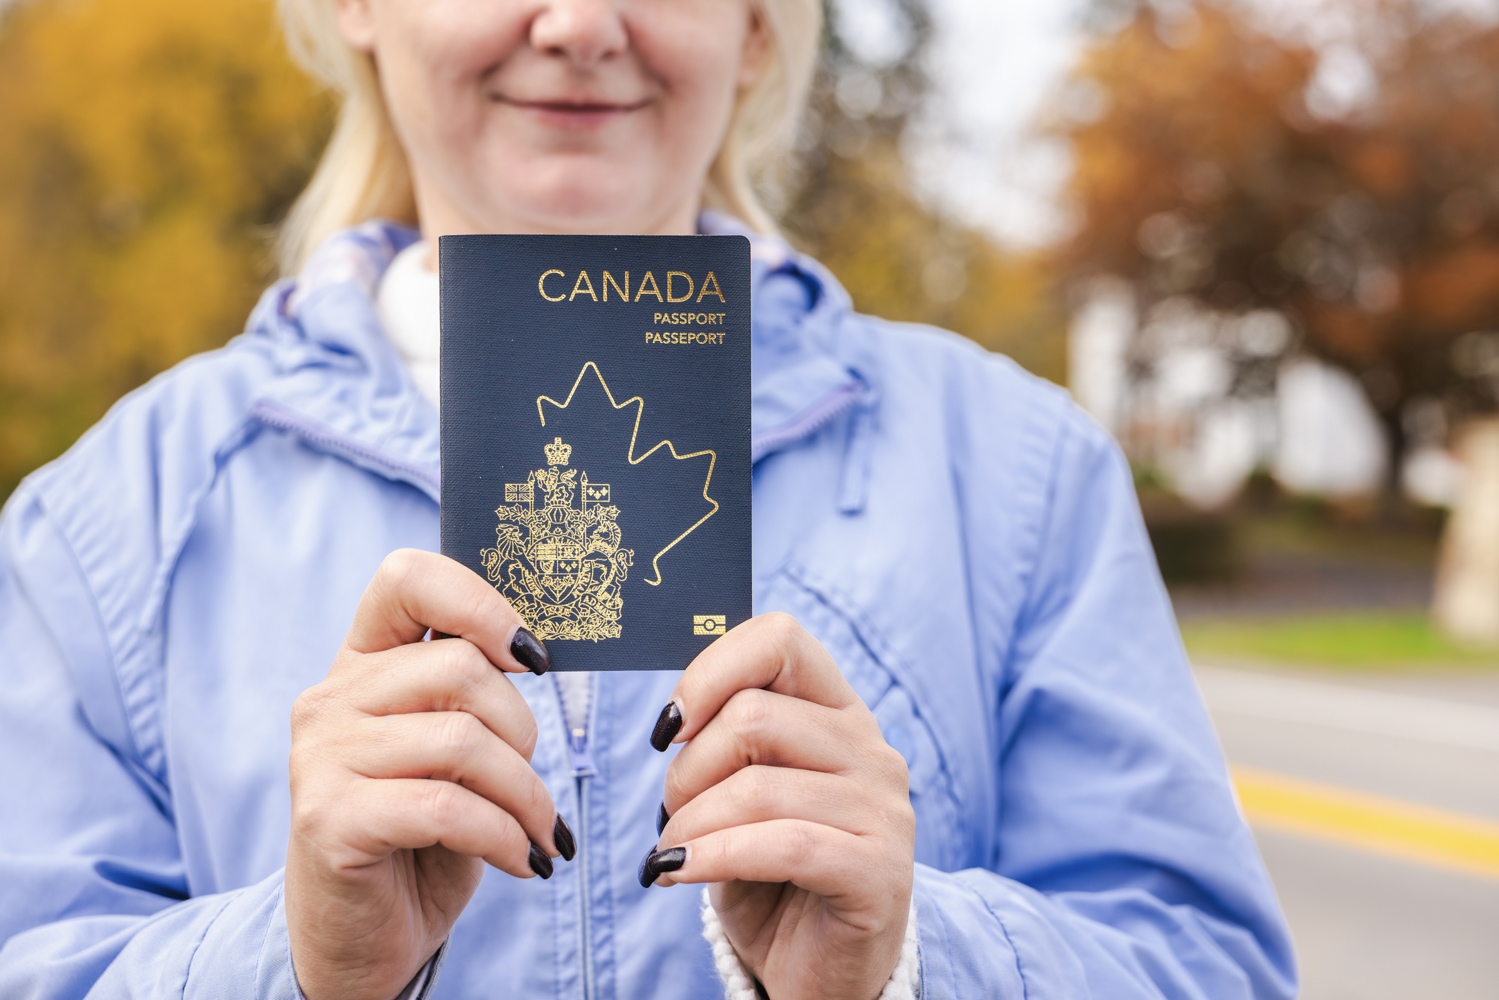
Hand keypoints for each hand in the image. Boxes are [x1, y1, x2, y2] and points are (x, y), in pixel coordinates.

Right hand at [285, 549, 570, 999]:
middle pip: (460, 668)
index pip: (407, 578)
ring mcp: (320, 756)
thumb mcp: (456, 752)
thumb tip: (537, 650)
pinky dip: (505, 836)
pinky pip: (447, 806)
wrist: (363, 938)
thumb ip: (475, 695)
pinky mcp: (328, 818)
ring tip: (540, 833)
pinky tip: (523, 861)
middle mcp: (330, 699)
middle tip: (534, 787)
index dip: (480, 602)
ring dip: (526, 796)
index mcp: (362, 663)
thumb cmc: (424, 836)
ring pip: (463, 741)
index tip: (532, 657)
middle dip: (523, 730)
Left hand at [644, 613, 915, 999]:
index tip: (668, 728)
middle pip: (755, 716)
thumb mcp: (741, 795)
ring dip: (691, 823)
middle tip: (671, 813)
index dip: (710, 672)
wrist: (820, 974)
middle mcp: (872, 750)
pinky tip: (676, 870)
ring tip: (670, 852)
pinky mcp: (880, 871)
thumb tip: (672, 720)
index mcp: (838, 713)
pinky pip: (782, 844)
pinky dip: (712, 855)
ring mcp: (884, 810)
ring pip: (758, 786)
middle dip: (688, 769)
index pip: (780, 640)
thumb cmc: (770, 875)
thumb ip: (724, 743)